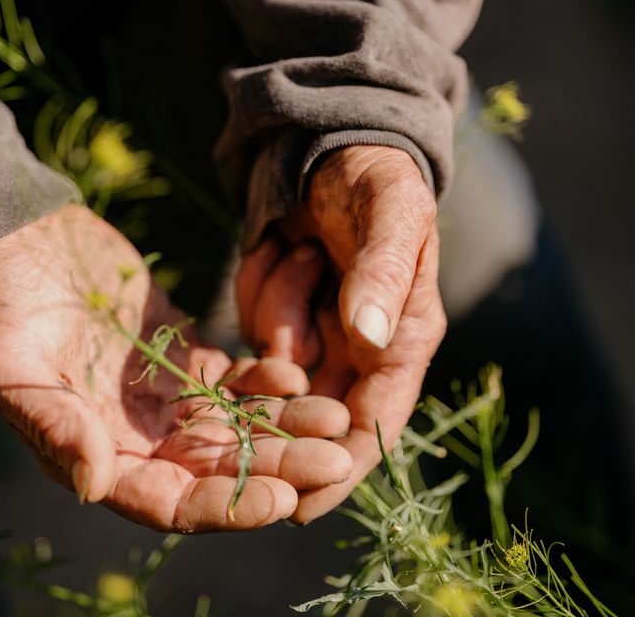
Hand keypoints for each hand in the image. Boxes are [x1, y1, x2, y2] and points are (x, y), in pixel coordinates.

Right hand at [0, 205, 352, 531]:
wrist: (21, 246)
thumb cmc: (2, 308)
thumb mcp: (8, 367)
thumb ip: (49, 424)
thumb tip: (92, 484)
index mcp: (99, 456)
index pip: (171, 502)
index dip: (226, 506)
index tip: (279, 500)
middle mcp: (141, 439)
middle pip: (221, 469)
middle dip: (278, 469)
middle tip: (335, 461)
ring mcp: (169, 398)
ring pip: (239, 426)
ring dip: (287, 427)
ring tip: (335, 418)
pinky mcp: (187, 357)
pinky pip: (237, 379)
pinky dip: (268, 380)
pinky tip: (296, 373)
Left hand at [236, 145, 446, 522]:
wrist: (335, 147)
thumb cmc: (377, 178)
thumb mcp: (390, 213)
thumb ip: (384, 272)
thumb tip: (370, 337)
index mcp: (401, 338)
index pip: (374, 420)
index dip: (340, 466)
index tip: (300, 507)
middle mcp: (359, 347)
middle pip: (315, 407)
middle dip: (288, 387)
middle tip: (268, 362)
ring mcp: (316, 332)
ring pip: (275, 361)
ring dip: (280, 298)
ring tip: (303, 244)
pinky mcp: (279, 311)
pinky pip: (253, 323)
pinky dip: (262, 283)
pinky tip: (284, 244)